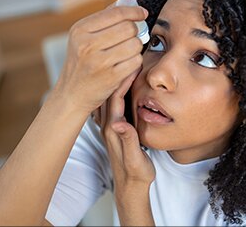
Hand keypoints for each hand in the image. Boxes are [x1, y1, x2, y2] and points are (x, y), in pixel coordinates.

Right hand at [52, 2, 147, 113]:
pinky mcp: (110, 77)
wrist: (72, 94)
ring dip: (136, 47)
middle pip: (128, 28)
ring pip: (135, 44)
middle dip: (135, 32)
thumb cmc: (82, 62)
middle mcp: (87, 44)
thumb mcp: (84, 36)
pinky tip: (126, 64)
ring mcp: (99, 62)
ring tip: (127, 52)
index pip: (116, 13)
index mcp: (80, 30)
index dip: (134, 11)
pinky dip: (135, 62)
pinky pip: (136, 61)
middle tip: (131, 37)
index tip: (142, 14)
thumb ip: (106, 16)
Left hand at [97, 68, 155, 189]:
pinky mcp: (114, 130)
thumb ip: (128, 141)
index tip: (132, 63)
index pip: (116, 98)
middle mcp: (109, 126)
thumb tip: (120, 124)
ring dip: (116, 80)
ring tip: (123, 65)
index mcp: (114, 129)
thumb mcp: (135, 159)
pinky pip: (113, 104)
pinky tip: (122, 85)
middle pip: (110, 93)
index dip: (123, 79)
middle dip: (118, 73)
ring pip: (109, 97)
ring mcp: (110, 127)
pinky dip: (118, 91)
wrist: (130, 188)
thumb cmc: (136, 174)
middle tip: (126, 57)